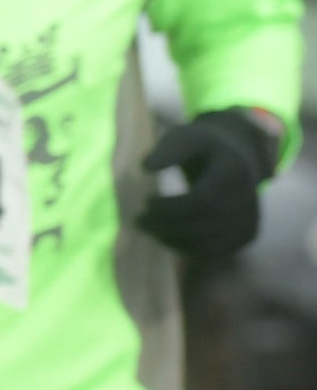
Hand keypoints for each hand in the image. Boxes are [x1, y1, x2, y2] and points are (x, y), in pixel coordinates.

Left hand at [139, 110, 280, 257]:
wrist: (239, 158)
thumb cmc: (204, 148)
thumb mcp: (186, 136)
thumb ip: (168, 149)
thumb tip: (147, 167)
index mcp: (234, 173)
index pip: (201, 200)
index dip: (170, 206)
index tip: (147, 200)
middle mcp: (247, 200)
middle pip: (203, 224)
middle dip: (166, 225)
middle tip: (139, 220)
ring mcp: (250, 220)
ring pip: (208, 244)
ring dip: (173, 240)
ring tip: (149, 228)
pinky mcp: (246, 236)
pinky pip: (214, 252)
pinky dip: (187, 249)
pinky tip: (167, 237)